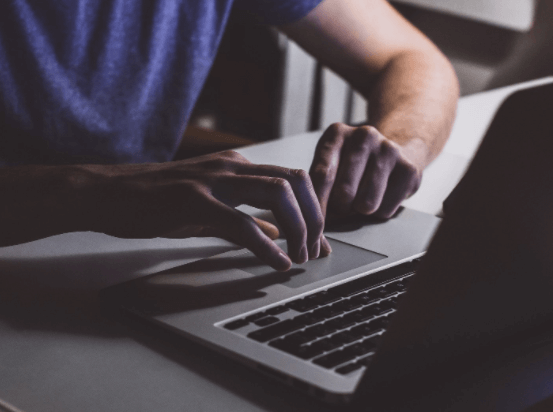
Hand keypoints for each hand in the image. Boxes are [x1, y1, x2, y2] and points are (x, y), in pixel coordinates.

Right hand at [89, 151, 326, 270]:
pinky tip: (277, 263)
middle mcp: (231, 166)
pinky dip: (267, 246)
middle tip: (315, 250)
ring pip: (277, 194)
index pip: (293, 179)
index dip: (314, 210)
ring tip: (299, 256)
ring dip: (297, 228)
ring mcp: (213, 181)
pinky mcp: (193, 201)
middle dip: (314, 218)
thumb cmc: (158, 200)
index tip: (320, 240)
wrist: (109, 194)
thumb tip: (278, 232)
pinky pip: (241, 223)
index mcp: (237, 166)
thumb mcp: (210, 206)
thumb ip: (246, 216)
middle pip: (295, 181)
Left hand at [310, 123, 422, 219]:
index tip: (315, 221)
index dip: (318, 204)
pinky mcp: (408, 169)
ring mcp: (389, 150)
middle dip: (340, 209)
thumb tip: (313, 216)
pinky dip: (379, 212)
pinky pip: (386, 210)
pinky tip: (380, 197)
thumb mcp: (330, 164)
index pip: (322, 176)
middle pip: (344, 193)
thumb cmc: (352, 165)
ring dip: (360, 212)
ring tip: (360, 200)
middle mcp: (364, 136)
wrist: (395, 152)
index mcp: (337, 133)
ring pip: (366, 204)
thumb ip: (317, 185)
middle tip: (342, 206)